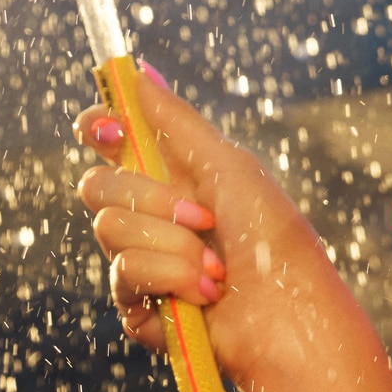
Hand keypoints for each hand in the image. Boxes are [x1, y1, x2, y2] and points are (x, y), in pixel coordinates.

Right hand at [72, 63, 344, 390]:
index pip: (107, 141)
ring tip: (217, 269)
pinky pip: (124, 275)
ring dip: (173, 246)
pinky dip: (171, 279)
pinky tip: (207, 295)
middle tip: (202, 217)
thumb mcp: (230, 167)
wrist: (295, 322)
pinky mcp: (140, 309)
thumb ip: (175, 121)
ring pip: (108, 230)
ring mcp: (142, 263)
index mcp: (171, 177)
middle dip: (150, 198)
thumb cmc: (277, 243)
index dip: (99, 129)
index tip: (112, 131)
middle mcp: (150, 217)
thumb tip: (135, 69)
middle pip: (96, 185)